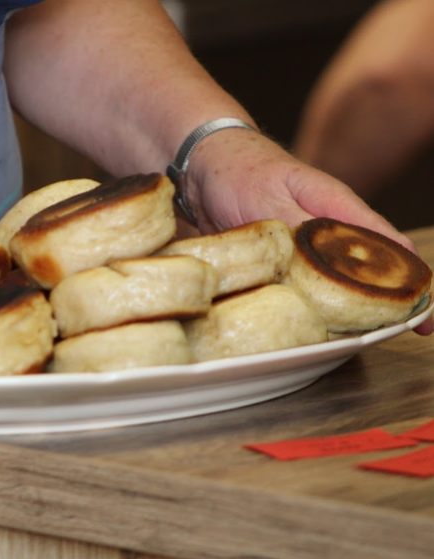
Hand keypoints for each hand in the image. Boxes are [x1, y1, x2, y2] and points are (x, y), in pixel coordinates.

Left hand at [186, 128, 432, 335]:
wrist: (199, 166)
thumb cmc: (237, 171)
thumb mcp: (268, 199)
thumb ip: (297, 228)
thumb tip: (324, 264)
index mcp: (337, 208)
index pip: (389, 247)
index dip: (412, 282)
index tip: (424, 319)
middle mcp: (326, 230)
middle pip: (365, 272)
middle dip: (379, 305)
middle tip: (386, 337)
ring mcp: (302, 248)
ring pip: (331, 285)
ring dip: (339, 312)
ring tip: (347, 340)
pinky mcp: (276, 260)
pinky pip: (297, 288)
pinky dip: (303, 307)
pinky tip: (303, 329)